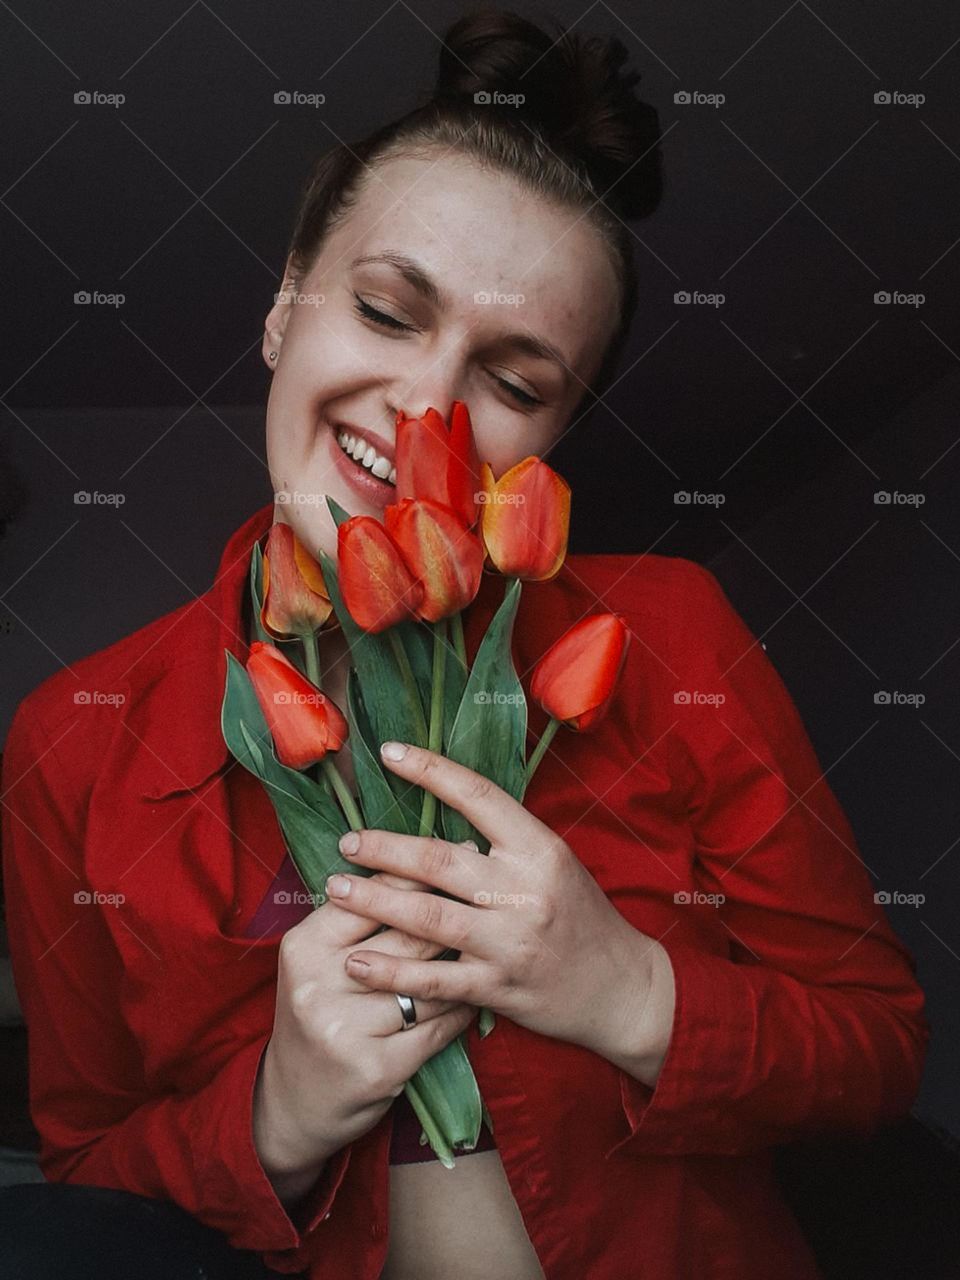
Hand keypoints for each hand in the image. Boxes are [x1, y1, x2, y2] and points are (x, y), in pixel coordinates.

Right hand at [254, 864, 476, 1183]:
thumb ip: (356, 919)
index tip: (455, 849)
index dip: (415, 871)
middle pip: (406, 936)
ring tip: (491, 941)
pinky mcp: (376, 1068)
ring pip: (428, 983)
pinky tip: (477, 996)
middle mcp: (319, 984)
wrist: (295, 1103)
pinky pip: (437, 1027)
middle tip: (491, 891)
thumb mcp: (318, 963)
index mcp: (304, 947)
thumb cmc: (319, 1014)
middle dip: (453, 913)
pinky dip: (462, 1011)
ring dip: (464, 965)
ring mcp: (346, 1029)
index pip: (369, 896)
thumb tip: (417, 860)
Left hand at [324, 741, 671, 1072]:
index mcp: (539, 849)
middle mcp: (524, 891)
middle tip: (346, 842)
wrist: (620, 987)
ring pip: (428, 917)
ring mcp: (510, 941)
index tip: (388, 752)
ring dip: (374, 902)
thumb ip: (504, 840)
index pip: (478, 795)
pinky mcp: (498, 987)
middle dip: (384, 848)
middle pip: (440, 859)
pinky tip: (356, 962)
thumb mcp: (554, 862)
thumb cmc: (580, 915)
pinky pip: (434, 980)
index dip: (430, 770)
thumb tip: (440, 809)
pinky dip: (391, 972)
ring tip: (335, 889)